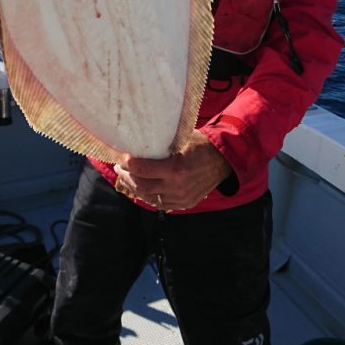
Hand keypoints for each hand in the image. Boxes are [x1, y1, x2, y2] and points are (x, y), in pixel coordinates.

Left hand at [114, 130, 232, 210]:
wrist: (224, 160)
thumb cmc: (201, 145)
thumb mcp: (181, 140)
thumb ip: (162, 146)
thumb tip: (139, 143)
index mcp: (175, 169)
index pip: (142, 169)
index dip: (128, 164)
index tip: (122, 158)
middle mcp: (177, 187)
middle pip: (142, 186)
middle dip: (127, 177)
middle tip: (120, 168)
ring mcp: (181, 198)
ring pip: (149, 197)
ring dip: (136, 188)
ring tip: (129, 178)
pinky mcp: (185, 204)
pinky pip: (160, 204)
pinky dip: (149, 196)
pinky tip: (143, 188)